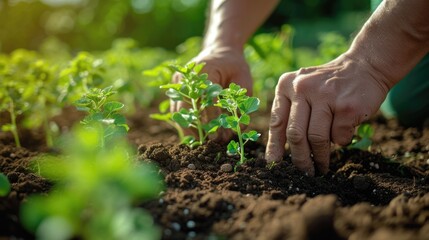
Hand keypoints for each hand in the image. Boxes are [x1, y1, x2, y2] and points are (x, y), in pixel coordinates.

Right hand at [171, 46, 252, 142]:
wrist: (220, 51)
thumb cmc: (234, 65)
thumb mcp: (243, 80)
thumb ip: (242, 103)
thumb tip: (240, 128)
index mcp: (205, 70)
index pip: (207, 99)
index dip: (213, 120)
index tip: (218, 137)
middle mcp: (186, 76)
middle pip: (187, 107)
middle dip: (197, 128)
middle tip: (208, 144)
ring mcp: (178, 82)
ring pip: (178, 111)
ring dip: (189, 129)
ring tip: (202, 143)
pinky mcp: (176, 89)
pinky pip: (177, 110)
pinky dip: (186, 123)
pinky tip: (196, 135)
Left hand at [265, 54, 389, 174]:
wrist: (365, 66)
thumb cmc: (329, 86)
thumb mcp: (303, 90)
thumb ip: (290, 113)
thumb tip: (277, 152)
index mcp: (286, 85)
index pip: (277, 122)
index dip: (275, 147)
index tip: (275, 165)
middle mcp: (302, 88)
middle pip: (295, 134)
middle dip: (300, 159)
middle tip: (304, 172)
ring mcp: (325, 96)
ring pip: (317, 139)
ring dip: (320, 157)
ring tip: (322, 166)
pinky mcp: (347, 106)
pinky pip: (339, 137)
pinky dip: (341, 141)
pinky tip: (344, 132)